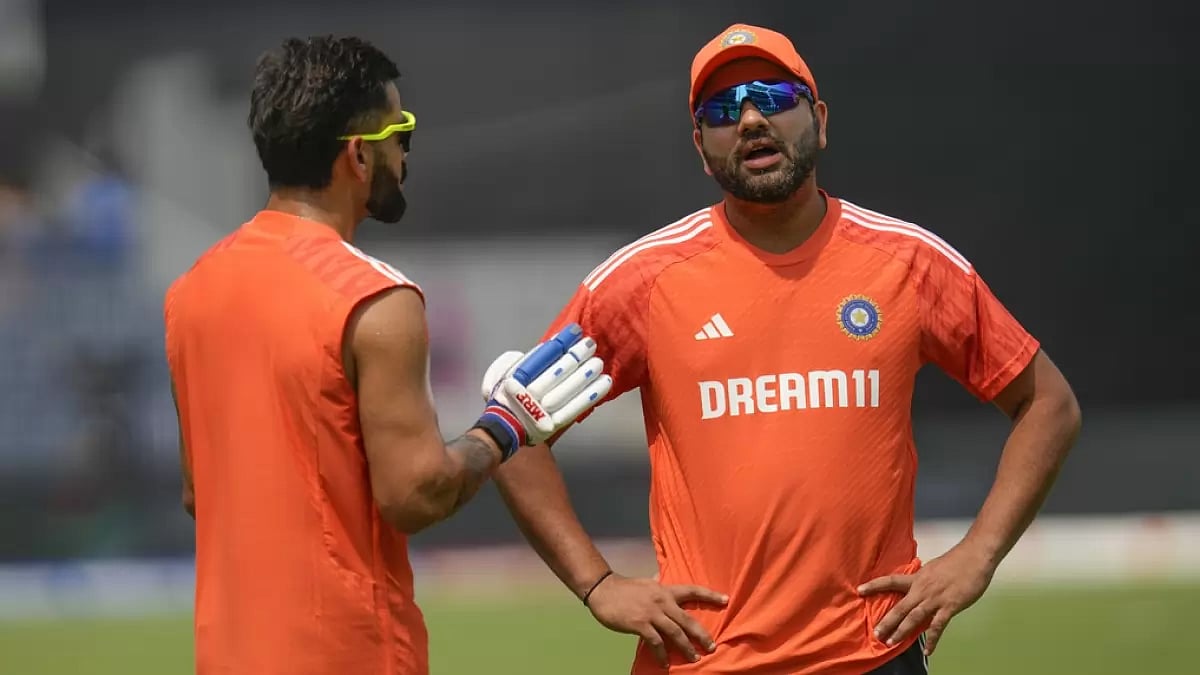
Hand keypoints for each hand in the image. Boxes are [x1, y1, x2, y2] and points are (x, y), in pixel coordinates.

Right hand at [475, 323, 612, 459]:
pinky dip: (591, 395)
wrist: (504, 427)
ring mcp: (541, 410)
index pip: (542, 356)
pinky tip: (605, 383)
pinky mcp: (553, 424)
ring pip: (568, 389)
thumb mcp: (505, 372)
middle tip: (591, 344)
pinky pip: (574, 409)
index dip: (560, 342)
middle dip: (576, 356)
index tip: (575, 331)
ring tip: (599, 362)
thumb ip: (526, 361)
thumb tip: (552, 345)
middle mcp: (528, 394)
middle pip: (557, 371)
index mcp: (516, 378)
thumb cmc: (508, 396)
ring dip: (586, 374)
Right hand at [585, 573, 727, 666]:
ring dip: (686, 648)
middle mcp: (662, 601)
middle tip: (712, 646)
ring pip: (676, 633)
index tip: (726, 600)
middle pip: (688, 620)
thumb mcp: (646, 584)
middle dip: (702, 634)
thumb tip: (661, 581)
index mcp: (665, 590)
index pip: (692, 590)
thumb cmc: (625, 588)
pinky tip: (665, 663)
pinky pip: (656, 643)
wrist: (603, 590)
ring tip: (695, 658)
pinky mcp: (640, 624)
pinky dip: (662, 654)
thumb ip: (657, 587)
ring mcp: (652, 613)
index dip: (710, 595)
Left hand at [857, 543, 996, 655]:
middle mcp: (922, 589)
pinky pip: (938, 626)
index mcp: (917, 578)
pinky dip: (932, 640)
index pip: (890, 581)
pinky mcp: (949, 607)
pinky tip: (927, 650)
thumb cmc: (957, 561)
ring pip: (914, 617)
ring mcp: (935, 599)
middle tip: (876, 633)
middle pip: (900, 607)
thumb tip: (916, 585)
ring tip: (891, 642)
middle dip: (886, 621)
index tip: (859, 590)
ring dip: (902, 631)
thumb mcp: (933, 568)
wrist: (974, 557)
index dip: (874, 585)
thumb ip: (924, 579)